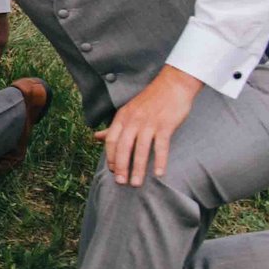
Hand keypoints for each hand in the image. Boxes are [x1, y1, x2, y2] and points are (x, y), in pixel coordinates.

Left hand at [92, 68, 199, 187]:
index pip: (111, 140)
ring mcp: (149, 123)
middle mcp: (133, 120)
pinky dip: (160, 160)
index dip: (110, 157)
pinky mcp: (165, 125)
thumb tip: (96, 138)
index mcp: (122, 117)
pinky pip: (161, 146)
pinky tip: (159, 173)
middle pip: (123, 147)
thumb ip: (113, 127)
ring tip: (137, 183)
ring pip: (140, 149)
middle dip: (121, 166)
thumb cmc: (150, 100)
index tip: (113, 171)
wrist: (173, 84)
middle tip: (121, 182)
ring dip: (138, 168)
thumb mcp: (128, 111)